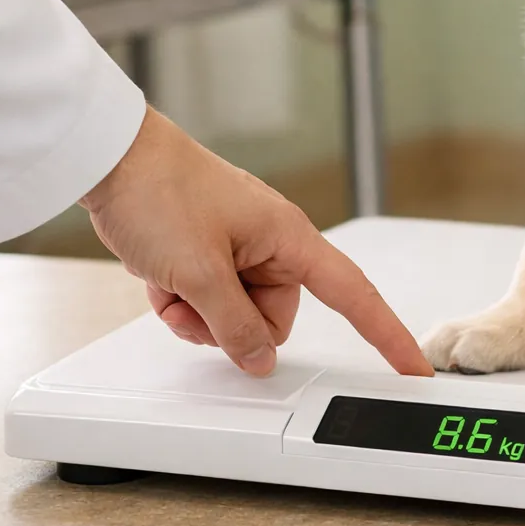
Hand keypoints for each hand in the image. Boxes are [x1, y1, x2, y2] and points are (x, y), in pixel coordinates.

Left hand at [80, 107, 431, 377]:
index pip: (353, 294)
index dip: (386, 334)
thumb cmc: (160, 191)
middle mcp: (270, 244)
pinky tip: (160, 282)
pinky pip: (210, 303)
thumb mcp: (199, 273)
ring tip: (171, 287)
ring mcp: (238, 249)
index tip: (412, 366)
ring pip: (238, 315)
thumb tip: (259, 358)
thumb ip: (234, 325)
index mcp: (289, 238)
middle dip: (233, 325)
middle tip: (196, 303)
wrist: (112, 159)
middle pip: (276, 317)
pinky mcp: (209, 254)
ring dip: (200, 316)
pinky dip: (183, 304)